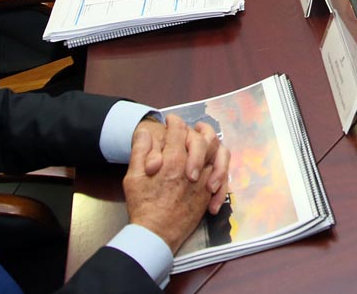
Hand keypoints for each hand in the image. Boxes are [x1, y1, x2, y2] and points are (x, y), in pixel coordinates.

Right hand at [124, 116, 227, 251]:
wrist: (155, 234)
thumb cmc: (142, 206)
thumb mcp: (133, 177)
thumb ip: (140, 151)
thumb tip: (145, 132)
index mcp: (172, 160)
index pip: (178, 131)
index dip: (174, 122)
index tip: (171, 120)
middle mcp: (192, 167)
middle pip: (205, 138)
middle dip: (199, 130)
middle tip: (191, 128)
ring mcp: (203, 181)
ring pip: (219, 154)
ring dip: (214, 145)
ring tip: (207, 142)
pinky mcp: (208, 194)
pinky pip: (223, 176)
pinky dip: (220, 169)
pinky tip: (212, 167)